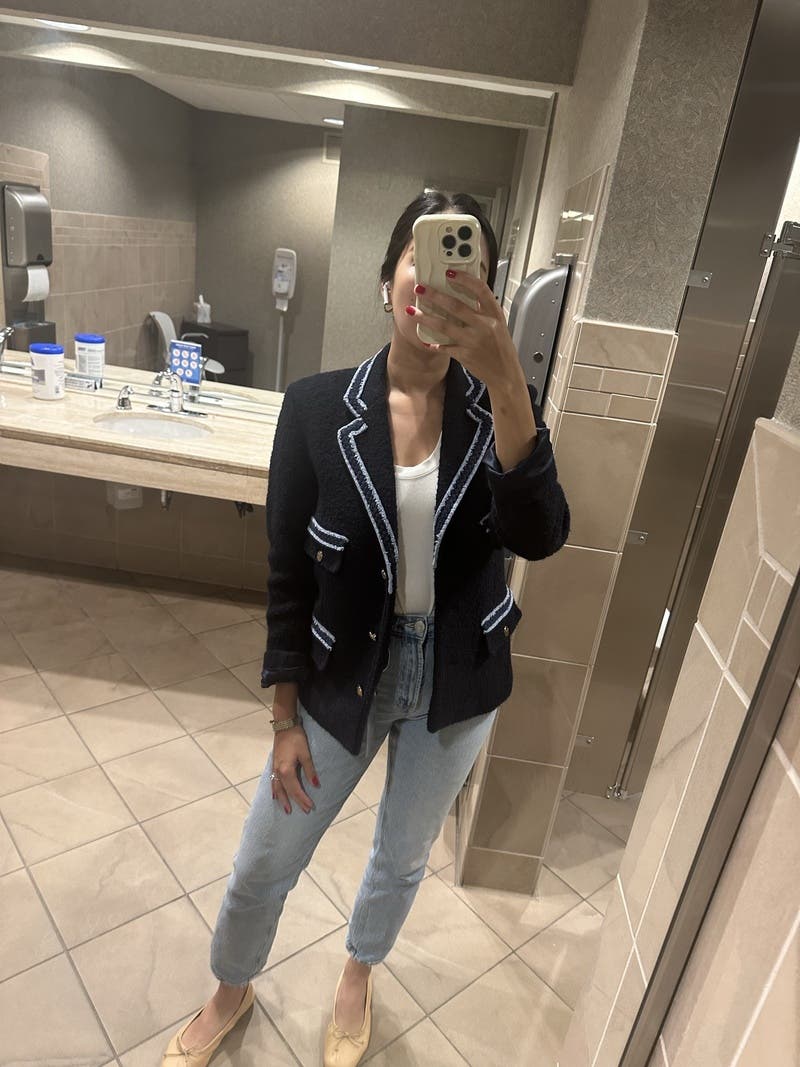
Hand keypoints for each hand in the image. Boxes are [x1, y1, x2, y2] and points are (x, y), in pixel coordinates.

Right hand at [271, 724, 319, 813]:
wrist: (284, 726)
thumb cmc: (296, 738)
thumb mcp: (305, 753)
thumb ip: (310, 770)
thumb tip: (315, 785)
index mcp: (286, 770)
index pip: (295, 789)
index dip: (303, 799)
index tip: (310, 807)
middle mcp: (278, 772)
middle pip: (287, 791)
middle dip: (295, 802)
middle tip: (303, 811)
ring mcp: (274, 768)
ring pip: (277, 789)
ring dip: (282, 799)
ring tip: (286, 809)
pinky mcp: (274, 765)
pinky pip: (273, 782)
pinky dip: (274, 790)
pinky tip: (275, 795)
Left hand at [407, 270, 524, 391]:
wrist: (506, 373)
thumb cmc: (500, 347)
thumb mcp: (498, 324)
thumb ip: (483, 310)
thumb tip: (463, 294)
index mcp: (494, 314)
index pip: (480, 290)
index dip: (464, 279)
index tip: (449, 272)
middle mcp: (484, 325)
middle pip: (455, 306)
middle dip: (434, 296)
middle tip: (420, 289)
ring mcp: (473, 340)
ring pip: (444, 326)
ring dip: (426, 318)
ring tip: (411, 311)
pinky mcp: (465, 355)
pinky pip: (444, 347)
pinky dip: (434, 344)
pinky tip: (425, 341)